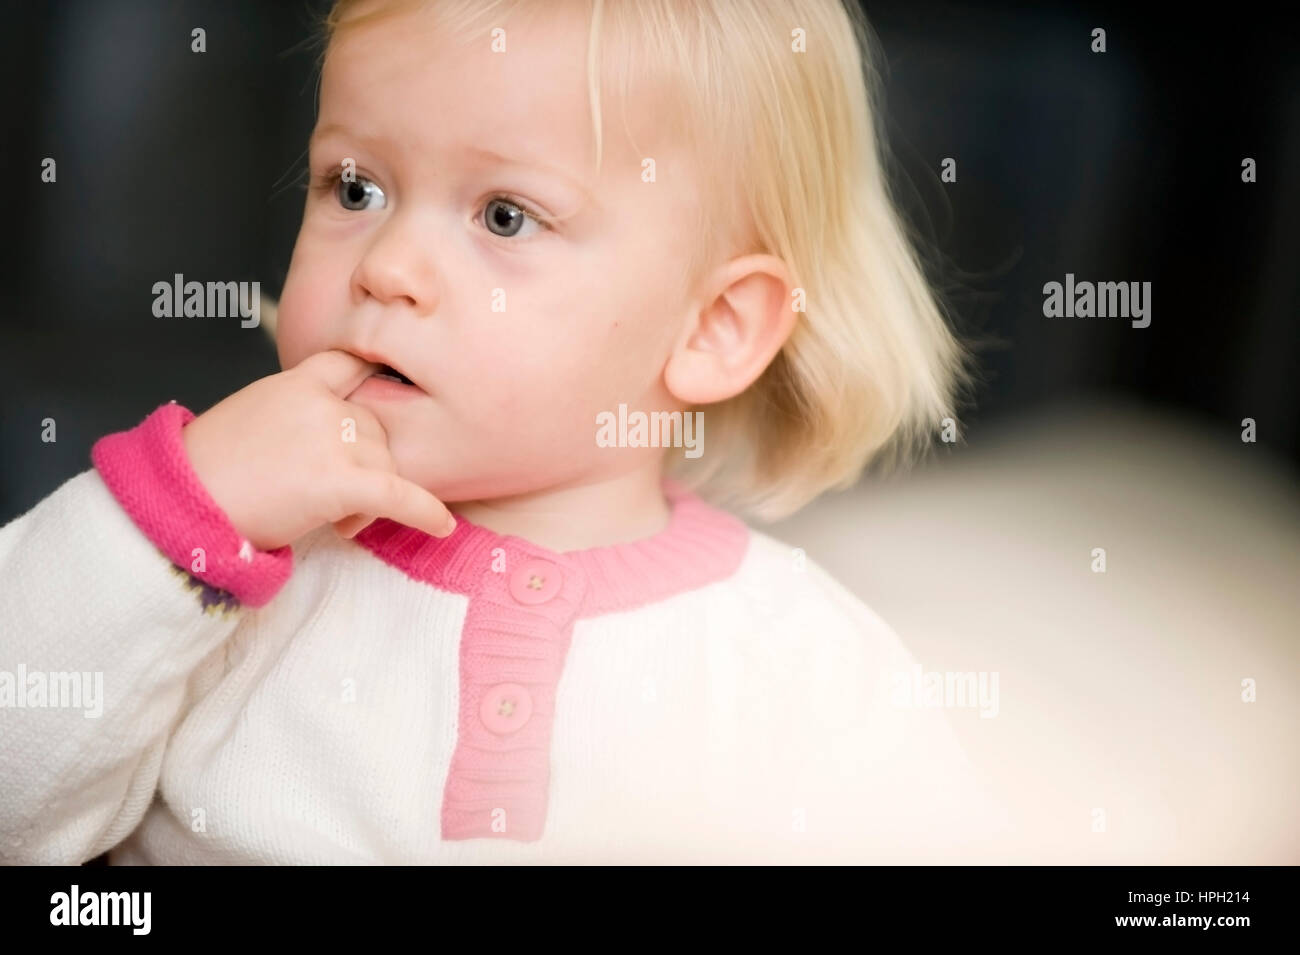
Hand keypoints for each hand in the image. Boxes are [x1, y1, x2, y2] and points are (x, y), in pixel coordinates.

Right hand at [180, 349, 454, 551]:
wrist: (179, 501)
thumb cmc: (204, 470)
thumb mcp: (250, 418)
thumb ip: (293, 415)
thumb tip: (321, 442)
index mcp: (296, 383)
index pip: (352, 365)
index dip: (372, 379)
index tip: (389, 387)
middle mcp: (321, 404)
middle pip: (376, 430)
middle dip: (366, 465)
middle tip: (336, 501)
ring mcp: (333, 440)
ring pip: (385, 465)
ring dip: (372, 497)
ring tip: (338, 522)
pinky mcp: (340, 481)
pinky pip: (399, 495)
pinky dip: (425, 513)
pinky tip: (442, 527)